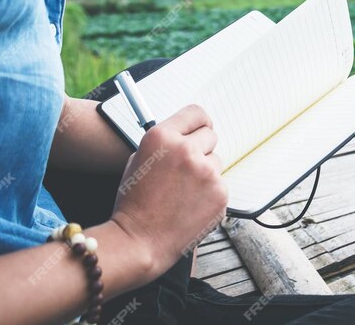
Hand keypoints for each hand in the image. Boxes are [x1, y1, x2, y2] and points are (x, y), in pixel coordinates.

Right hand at [110, 104, 226, 280]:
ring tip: (184, 192)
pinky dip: (210, 194)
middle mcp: (187, 150)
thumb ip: (165, 144)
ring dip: (205, 173)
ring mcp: (206, 172)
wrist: (138, 240)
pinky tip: (191, 206)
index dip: (199, 121)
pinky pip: (220, 185)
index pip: (196, 113)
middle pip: (210, 135)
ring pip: (216, 162)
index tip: (201, 127)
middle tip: (188, 167)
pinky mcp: (220, 193)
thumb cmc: (133, 203)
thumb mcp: (138, 160)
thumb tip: (186, 136)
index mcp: (163, 137)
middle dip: (201, 148)